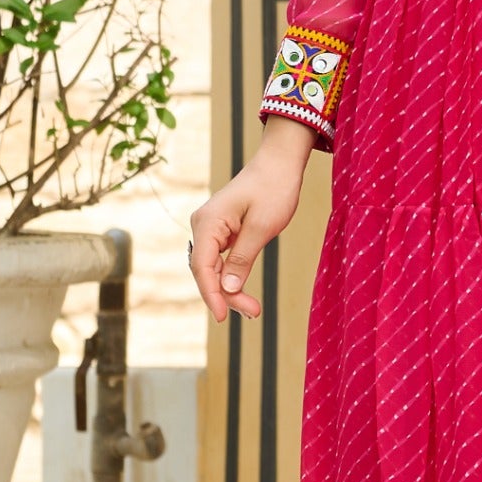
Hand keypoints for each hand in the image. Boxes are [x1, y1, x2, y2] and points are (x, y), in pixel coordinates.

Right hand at [188, 118, 315, 322]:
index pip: (202, 267)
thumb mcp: (262, 227)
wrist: (280, 164)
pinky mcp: (222, 230)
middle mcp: (202, 225)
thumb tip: (227, 289)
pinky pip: (220, 259)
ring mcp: (211, 228)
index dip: (211, 295)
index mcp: (207, 222)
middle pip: (206, 271)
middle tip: (253, 312)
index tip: (222, 317)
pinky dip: (231, 276)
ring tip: (252, 309)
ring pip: (213, 268)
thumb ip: (242, 258)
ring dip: (229, 289)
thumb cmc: (273, 189)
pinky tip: (242, 291)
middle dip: (225, 295)